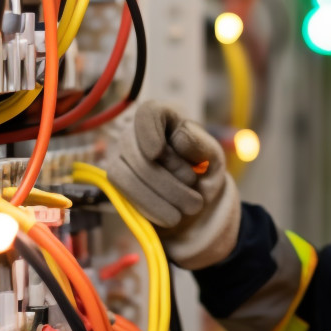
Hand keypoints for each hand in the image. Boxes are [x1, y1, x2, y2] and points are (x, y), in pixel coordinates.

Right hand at [104, 101, 240, 269]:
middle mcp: (136, 134)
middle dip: (165, 181)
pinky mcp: (118, 183)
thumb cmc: (203, 168)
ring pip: (122, 175)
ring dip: (156, 199)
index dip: (147, 132)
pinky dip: (149, 208)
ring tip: (187, 211)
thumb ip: (200, 144)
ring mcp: (123, 158)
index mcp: (163, 117)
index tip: (157, 153)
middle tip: (195, 199)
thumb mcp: (212, 155)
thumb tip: (178, 138)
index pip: (147, 113)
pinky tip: (170, 217)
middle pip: (134, 152)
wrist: (195, 197)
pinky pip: (122, 195)